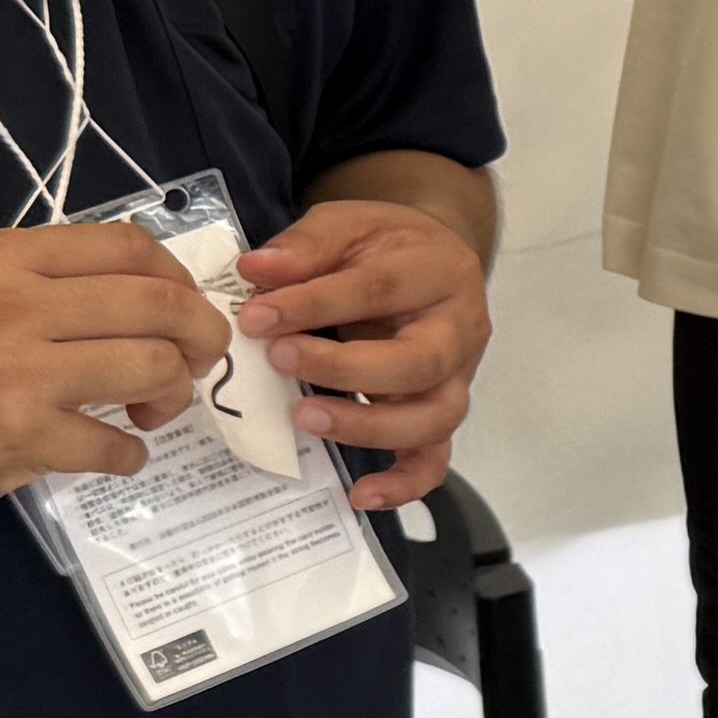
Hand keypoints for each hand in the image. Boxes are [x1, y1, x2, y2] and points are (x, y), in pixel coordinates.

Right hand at [0, 222, 227, 517]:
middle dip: (200, 336)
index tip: (182, 309)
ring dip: (172, 393)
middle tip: (195, 363)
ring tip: (150, 409)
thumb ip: (50, 280)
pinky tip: (115, 451)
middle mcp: (12, 304)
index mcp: (4, 258)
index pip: (129, 247)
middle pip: (157, 304)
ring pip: (150, 367)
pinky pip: (113, 444)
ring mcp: (16, 372)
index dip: (178, 279)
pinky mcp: (17, 437)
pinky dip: (131, 453)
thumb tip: (156, 293)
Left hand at [237, 198, 490, 510]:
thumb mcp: (348, 223)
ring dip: (367, 425)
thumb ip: (305, 246)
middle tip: (280, 358)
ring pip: (432, 418)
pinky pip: (435, 459)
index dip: (314, 305)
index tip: (255, 316)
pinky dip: (402, 483)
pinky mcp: (441, 414)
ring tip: (306, 417)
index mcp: (441, 271)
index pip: (379, 290)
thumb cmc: (386, 245)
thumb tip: (257, 270)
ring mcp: (457, 379)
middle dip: (344, 368)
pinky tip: (359, 494)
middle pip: (419, 363)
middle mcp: (461, 330)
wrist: (429, 260)